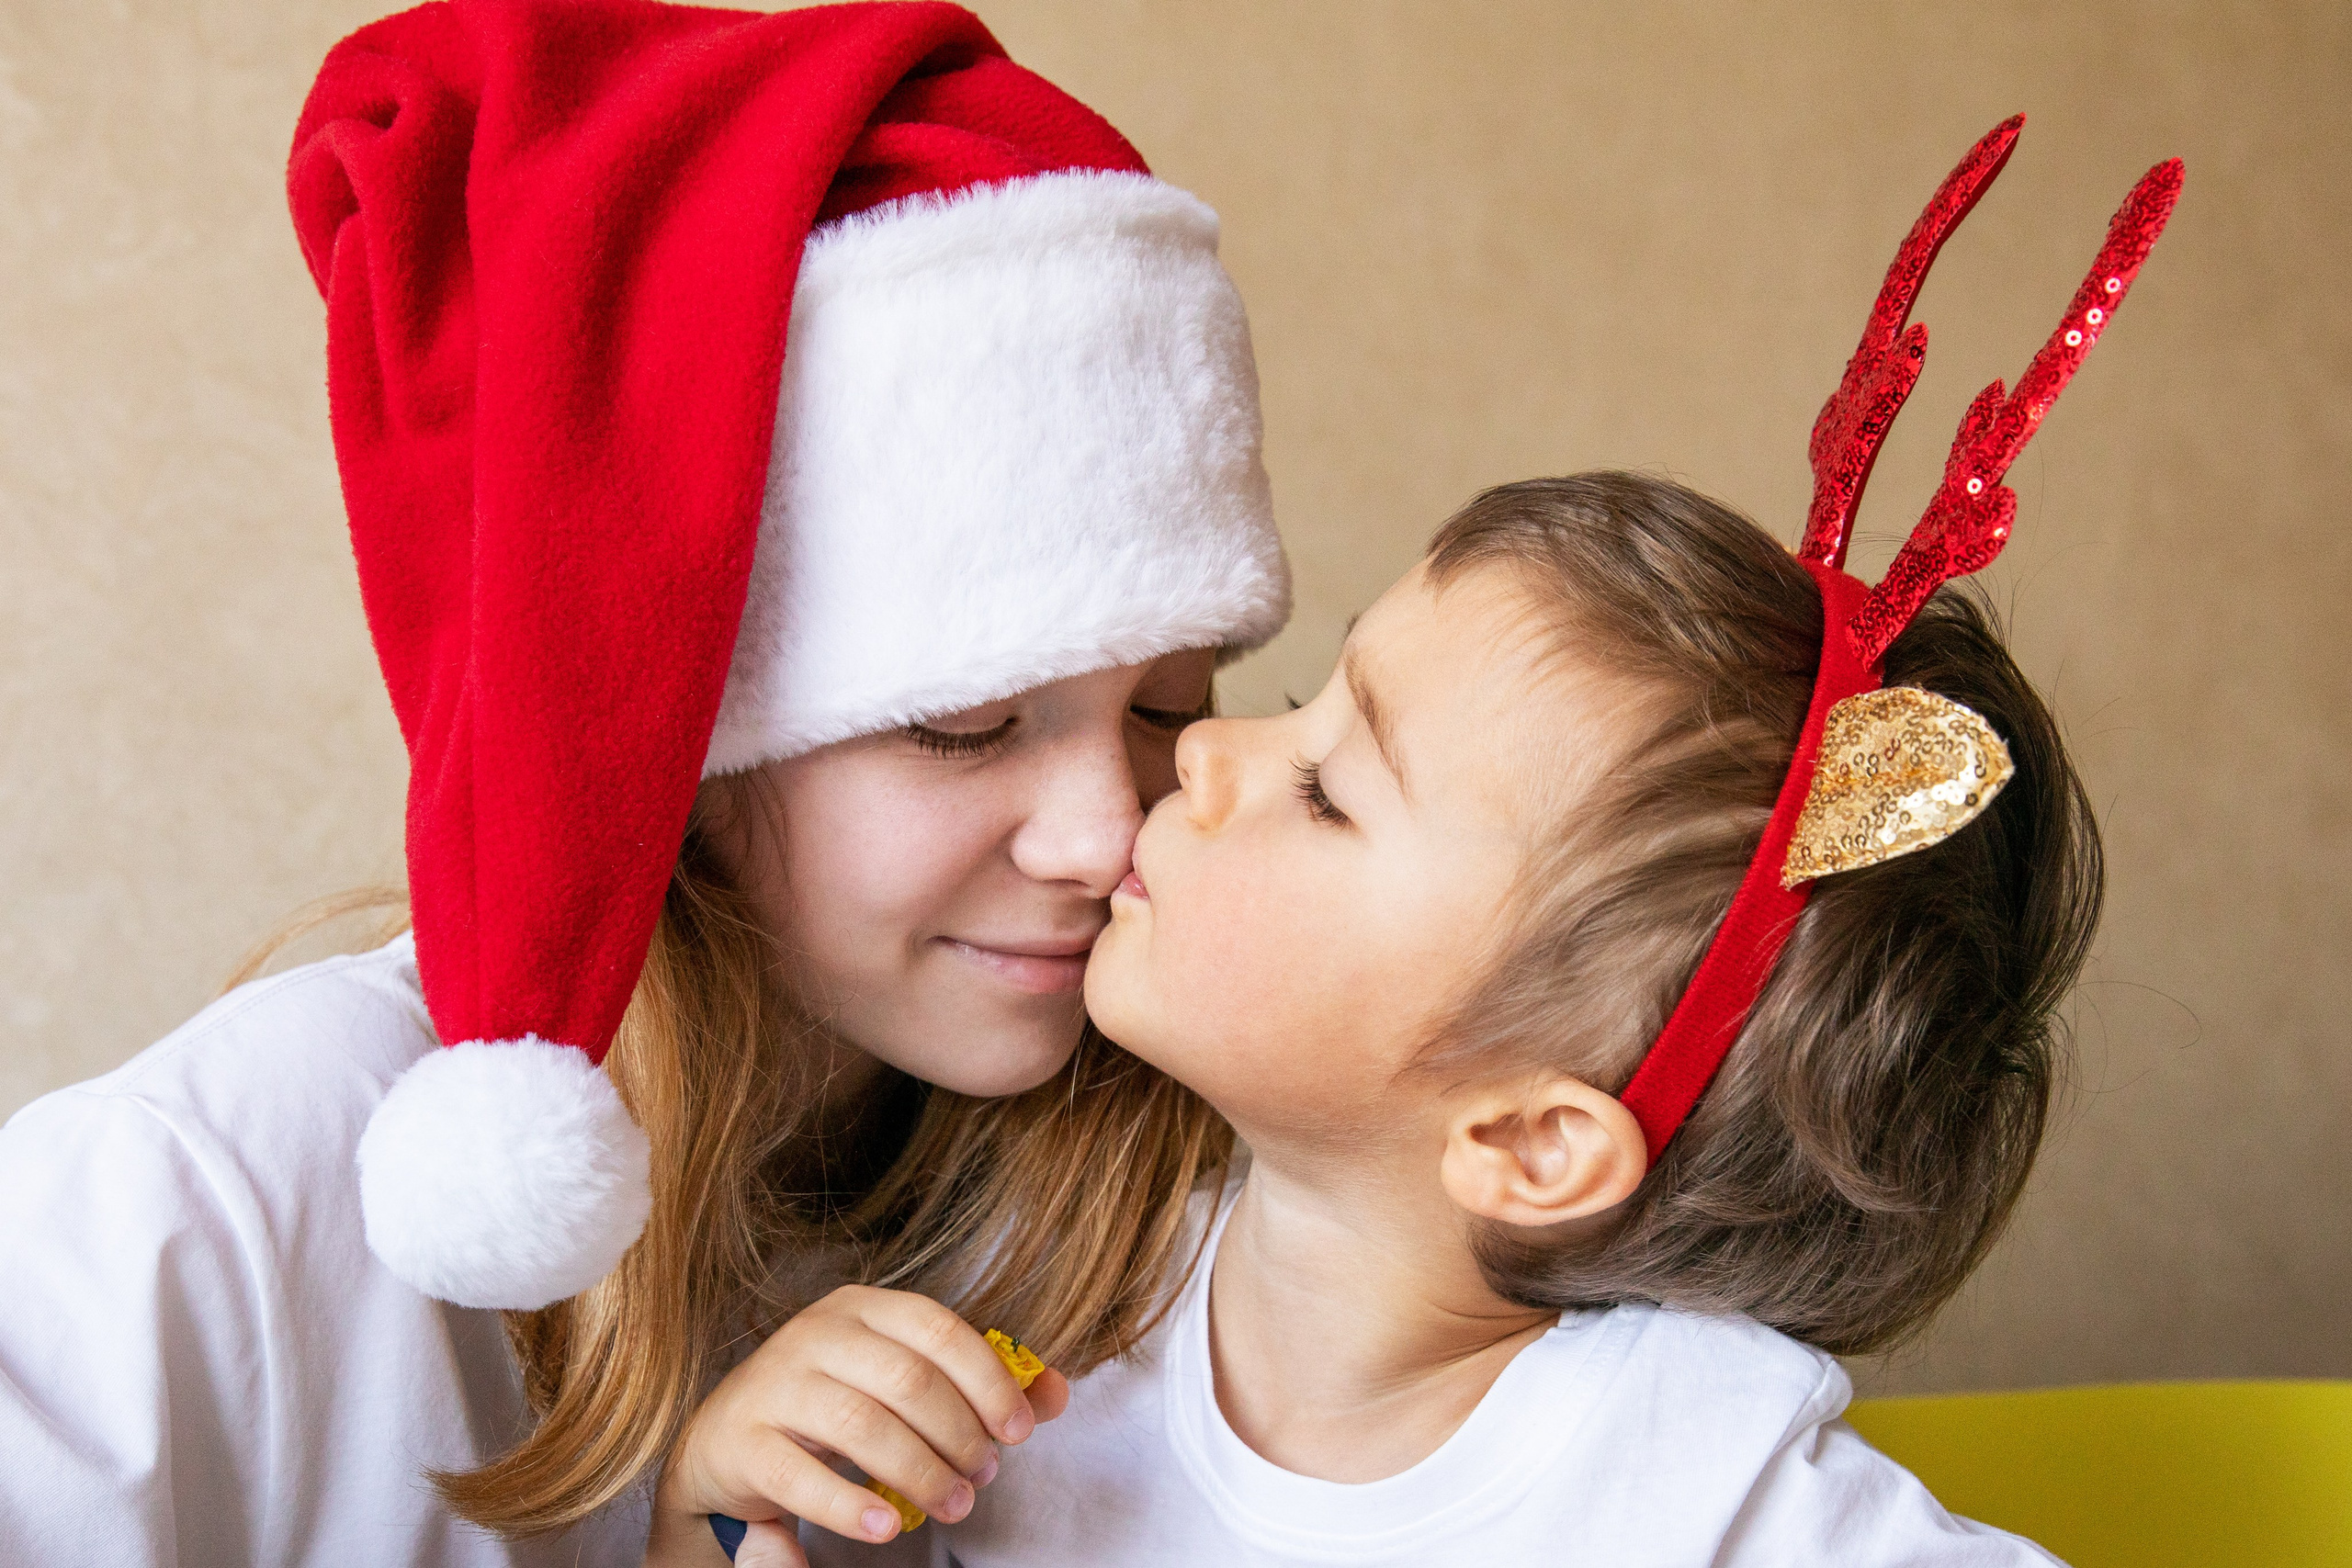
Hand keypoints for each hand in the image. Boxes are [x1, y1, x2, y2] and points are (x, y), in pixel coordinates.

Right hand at [649, 1285, 1069, 1566]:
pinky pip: (801, 1476)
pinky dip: (851, 1507)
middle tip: (984, 1477)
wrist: (728, 1444)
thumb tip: (1055, 1394)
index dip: (989, 1381)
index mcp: (862, 1306)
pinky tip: (887, 1528)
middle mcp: (814, 1333)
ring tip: (953, 1505)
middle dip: (959, 1435)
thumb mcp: (903, 1385)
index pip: (939, 1328)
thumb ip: (979, 1386)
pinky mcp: (743, 1442)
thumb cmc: (834, 1406)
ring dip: (920, 1473)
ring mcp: (774, 1384)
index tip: (1018, 1433)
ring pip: (862, 1425)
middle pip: (908, 1379)